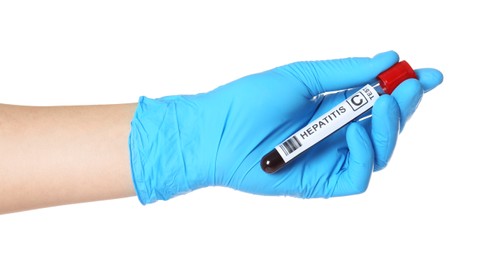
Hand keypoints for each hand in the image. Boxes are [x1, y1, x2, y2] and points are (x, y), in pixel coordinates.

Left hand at [129, 51, 442, 203]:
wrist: (216, 130)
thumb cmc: (251, 101)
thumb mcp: (303, 77)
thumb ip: (346, 72)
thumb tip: (388, 57)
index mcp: (332, 107)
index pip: (379, 99)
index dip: (406, 88)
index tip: (427, 74)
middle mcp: (335, 134)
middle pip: (386, 127)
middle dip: (404, 105)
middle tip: (410, 86)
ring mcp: (329, 159)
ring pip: (380, 152)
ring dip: (389, 127)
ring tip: (384, 103)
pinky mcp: (321, 182)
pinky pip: (359, 176)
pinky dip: (364, 153)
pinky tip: (355, 131)